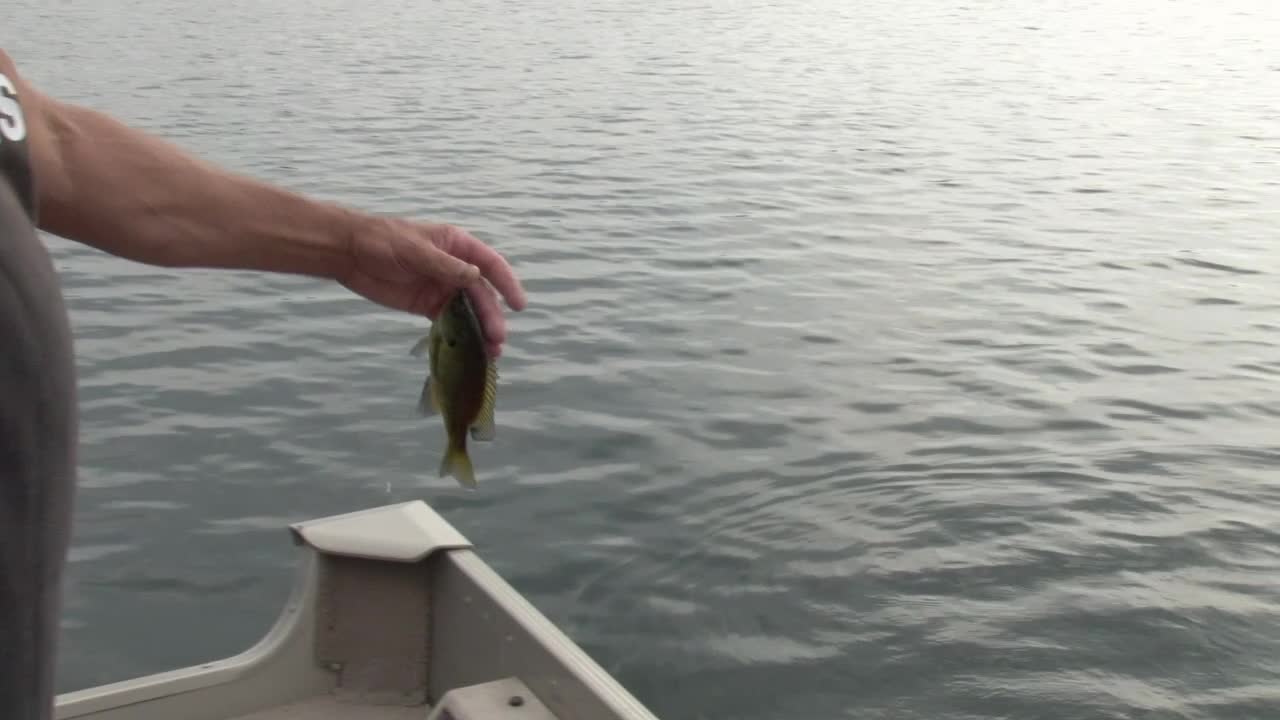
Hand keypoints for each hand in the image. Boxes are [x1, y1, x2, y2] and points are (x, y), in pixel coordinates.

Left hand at [338, 216, 526, 357]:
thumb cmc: (382, 240)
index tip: (519, 305)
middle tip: (497, 340)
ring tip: (490, 353)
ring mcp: (442, 287)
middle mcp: (455, 267)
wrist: (349, 253)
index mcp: (458, 246)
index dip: (507, 284)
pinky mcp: (427, 305)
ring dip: (480, 330)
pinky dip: (460, 336)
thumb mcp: (415, 250)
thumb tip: (476, 278)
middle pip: (481, 294)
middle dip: (492, 316)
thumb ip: (446, 266)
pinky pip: (450, 322)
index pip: (491, 265)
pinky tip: (470, 350)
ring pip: (469, 311)